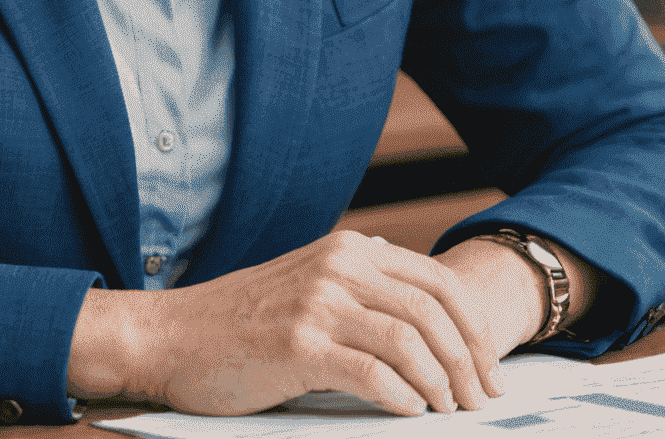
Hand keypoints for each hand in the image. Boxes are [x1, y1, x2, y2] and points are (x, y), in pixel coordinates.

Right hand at [66, 230, 505, 416]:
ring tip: (451, 414)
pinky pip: (374, 374)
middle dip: (470, 364)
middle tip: (483, 403)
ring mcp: (318, 302)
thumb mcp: (306, 282)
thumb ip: (356, 281)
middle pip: (434, 313)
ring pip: (411, 343)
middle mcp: (338, 266)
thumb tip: (416, 296)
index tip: (491, 371)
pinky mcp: (299, 344)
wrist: (173, 335)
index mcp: (347, 249)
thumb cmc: (242, 322)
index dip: (475, 330)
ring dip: (443, 387)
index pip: (437, 282)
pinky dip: (404, 399)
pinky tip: (411, 415)